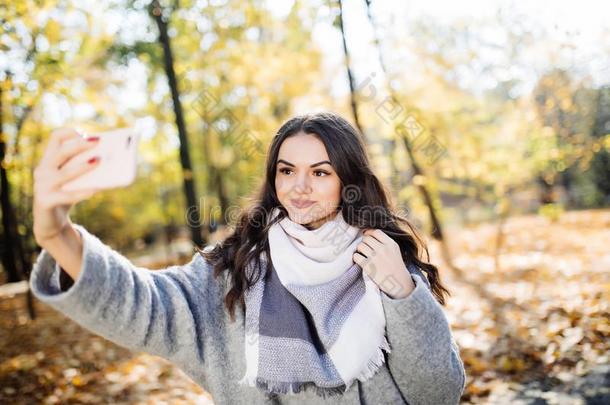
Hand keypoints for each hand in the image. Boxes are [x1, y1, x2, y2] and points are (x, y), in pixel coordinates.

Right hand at [33, 127, 100, 244]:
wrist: (51, 223)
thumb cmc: (67, 195)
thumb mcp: (75, 180)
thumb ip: (86, 169)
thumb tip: (113, 161)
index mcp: (49, 160)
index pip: (55, 138)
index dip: (70, 132)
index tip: (86, 133)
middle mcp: (43, 170)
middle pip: (61, 152)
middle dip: (79, 145)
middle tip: (98, 143)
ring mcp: (42, 186)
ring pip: (64, 173)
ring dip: (83, 166)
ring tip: (99, 162)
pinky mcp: (45, 202)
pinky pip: (66, 196)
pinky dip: (81, 193)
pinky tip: (95, 190)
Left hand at [352, 228, 414, 298]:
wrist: (399, 283)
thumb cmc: (396, 266)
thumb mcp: (395, 250)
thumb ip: (385, 242)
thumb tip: (367, 233)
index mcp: (391, 244)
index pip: (376, 232)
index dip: (369, 232)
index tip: (367, 235)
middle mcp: (383, 249)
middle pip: (366, 238)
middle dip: (364, 242)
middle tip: (365, 247)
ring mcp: (375, 258)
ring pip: (360, 246)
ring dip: (359, 249)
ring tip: (362, 253)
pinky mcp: (368, 267)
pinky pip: (356, 256)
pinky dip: (356, 257)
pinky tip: (360, 260)